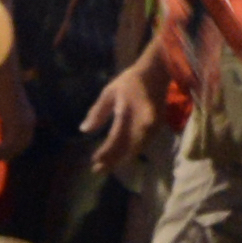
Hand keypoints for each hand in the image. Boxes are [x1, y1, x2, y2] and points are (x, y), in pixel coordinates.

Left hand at [84, 52, 164, 173]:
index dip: (104, 153)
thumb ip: (97, 113)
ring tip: (110, 165)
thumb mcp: (109, 92)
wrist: (157, 72)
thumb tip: (84, 130)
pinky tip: (126, 155)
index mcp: (127, 115)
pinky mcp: (157, 126)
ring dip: (123, 158)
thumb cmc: (131, 80)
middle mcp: (141, 124)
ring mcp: (152, 126)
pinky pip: (144, 143)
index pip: (114, 140)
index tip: (94, 161)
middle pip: (126, 148)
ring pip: (136, 148)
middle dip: (113, 160)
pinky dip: (133, 151)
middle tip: (99, 170)